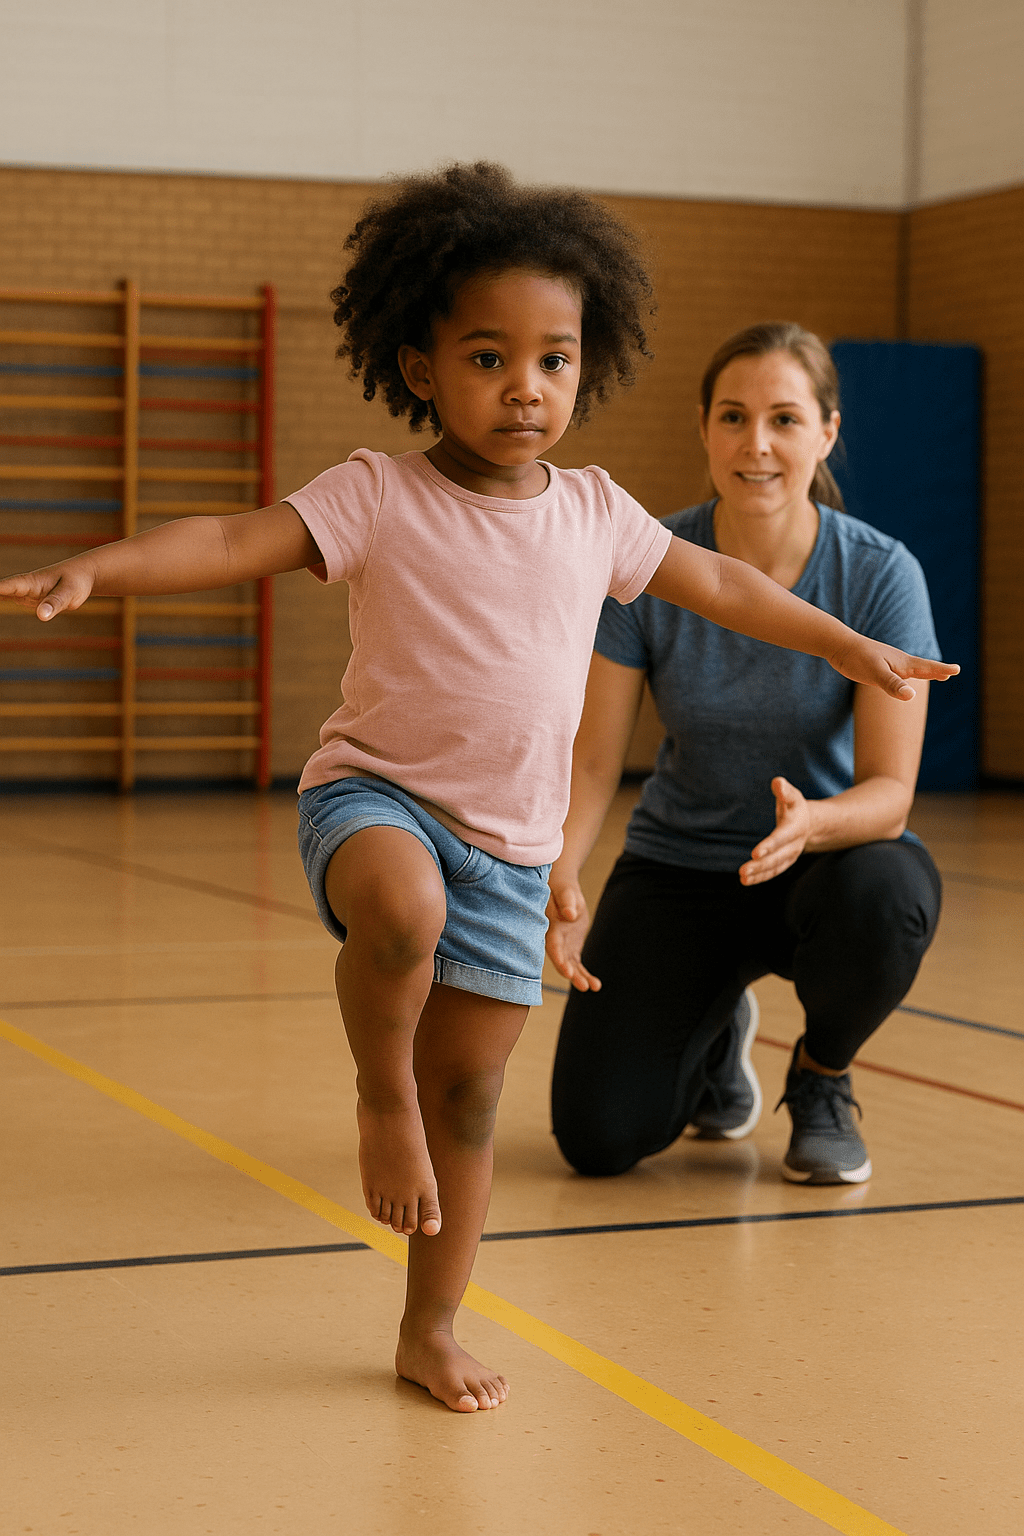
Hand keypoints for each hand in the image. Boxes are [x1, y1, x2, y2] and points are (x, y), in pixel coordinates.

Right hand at [0, 558, 96, 620]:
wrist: (84, 575)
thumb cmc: (78, 581)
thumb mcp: (70, 593)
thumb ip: (55, 603)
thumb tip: (41, 616)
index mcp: (29, 582)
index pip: (3, 587)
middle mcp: (21, 587)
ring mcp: (22, 593)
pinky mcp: (26, 599)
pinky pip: (6, 601)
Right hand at [545, 879, 601, 991]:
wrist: (562, 892)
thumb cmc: (562, 889)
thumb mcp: (565, 892)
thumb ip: (566, 901)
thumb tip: (570, 915)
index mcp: (550, 927)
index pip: (553, 945)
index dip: (559, 959)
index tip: (567, 972)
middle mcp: (554, 940)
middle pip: (561, 960)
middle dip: (571, 973)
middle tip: (583, 985)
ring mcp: (562, 946)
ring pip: (570, 965)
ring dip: (580, 977)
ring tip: (594, 987)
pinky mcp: (570, 949)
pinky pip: (577, 964)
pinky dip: (585, 974)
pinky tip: (596, 985)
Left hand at [739, 776, 811, 884]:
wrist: (809, 824)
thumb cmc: (795, 807)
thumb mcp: (792, 796)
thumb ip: (784, 790)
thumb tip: (778, 783)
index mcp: (796, 827)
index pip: (781, 838)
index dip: (769, 846)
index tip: (755, 853)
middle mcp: (794, 845)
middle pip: (777, 857)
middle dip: (761, 865)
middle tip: (743, 870)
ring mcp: (790, 856)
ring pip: (775, 868)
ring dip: (759, 874)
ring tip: (743, 877)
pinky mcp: (784, 862)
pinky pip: (773, 872)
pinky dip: (760, 878)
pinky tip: (746, 881)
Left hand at [831, 634, 957, 700]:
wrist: (838, 645)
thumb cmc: (856, 658)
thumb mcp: (875, 673)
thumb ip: (893, 684)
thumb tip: (912, 696)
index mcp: (901, 663)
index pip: (926, 667)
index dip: (941, 670)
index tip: (957, 670)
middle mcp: (898, 662)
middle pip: (922, 667)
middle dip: (937, 671)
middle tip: (952, 672)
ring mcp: (888, 663)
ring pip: (911, 669)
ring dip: (925, 672)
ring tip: (936, 675)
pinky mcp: (877, 666)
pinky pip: (898, 672)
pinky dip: (907, 675)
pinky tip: (904, 677)